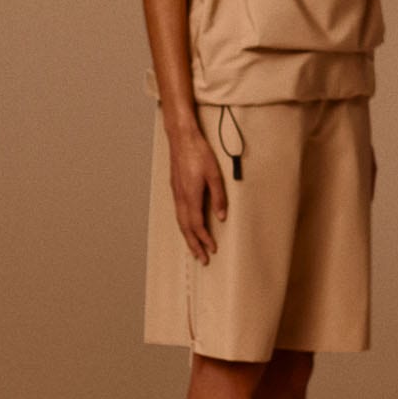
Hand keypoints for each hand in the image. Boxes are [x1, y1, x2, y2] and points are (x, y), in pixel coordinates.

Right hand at [167, 126, 227, 264]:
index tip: (212, 250)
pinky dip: (183, 225)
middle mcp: (181, 198)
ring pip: (180, 222)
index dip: (204, 239)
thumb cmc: (199, 153)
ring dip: (188, 237)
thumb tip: (221, 217)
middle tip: (202, 259)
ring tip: (195, 248)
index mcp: (191, 196)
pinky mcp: (175, 188)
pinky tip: (188, 227)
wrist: (182, 138)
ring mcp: (176, 193)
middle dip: (194, 245)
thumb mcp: (215, 174)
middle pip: (186, 228)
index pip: (197, 225)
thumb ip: (218, 196)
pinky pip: (178, 213)